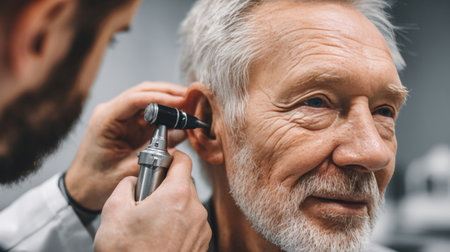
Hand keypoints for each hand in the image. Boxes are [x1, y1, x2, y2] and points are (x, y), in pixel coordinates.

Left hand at [65, 82, 187, 209]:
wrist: (81, 189)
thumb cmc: (96, 182)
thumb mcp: (128, 169)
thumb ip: (156, 150)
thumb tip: (181, 132)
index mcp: (105, 120)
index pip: (134, 99)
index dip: (159, 98)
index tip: (180, 102)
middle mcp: (111, 112)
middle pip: (143, 92)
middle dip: (168, 93)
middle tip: (190, 98)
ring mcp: (120, 116)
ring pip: (148, 99)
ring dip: (168, 101)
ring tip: (189, 104)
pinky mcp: (128, 123)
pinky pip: (150, 112)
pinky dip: (165, 112)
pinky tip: (179, 115)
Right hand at [94, 150, 211, 251]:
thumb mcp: (114, 210)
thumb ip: (126, 184)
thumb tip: (134, 181)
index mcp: (178, 195)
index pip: (183, 160)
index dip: (170, 157)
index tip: (161, 161)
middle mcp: (196, 210)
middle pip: (184, 183)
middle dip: (166, 187)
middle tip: (147, 200)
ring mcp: (201, 229)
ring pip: (188, 205)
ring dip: (172, 207)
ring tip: (150, 224)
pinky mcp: (201, 244)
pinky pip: (191, 224)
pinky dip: (178, 225)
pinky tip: (159, 237)